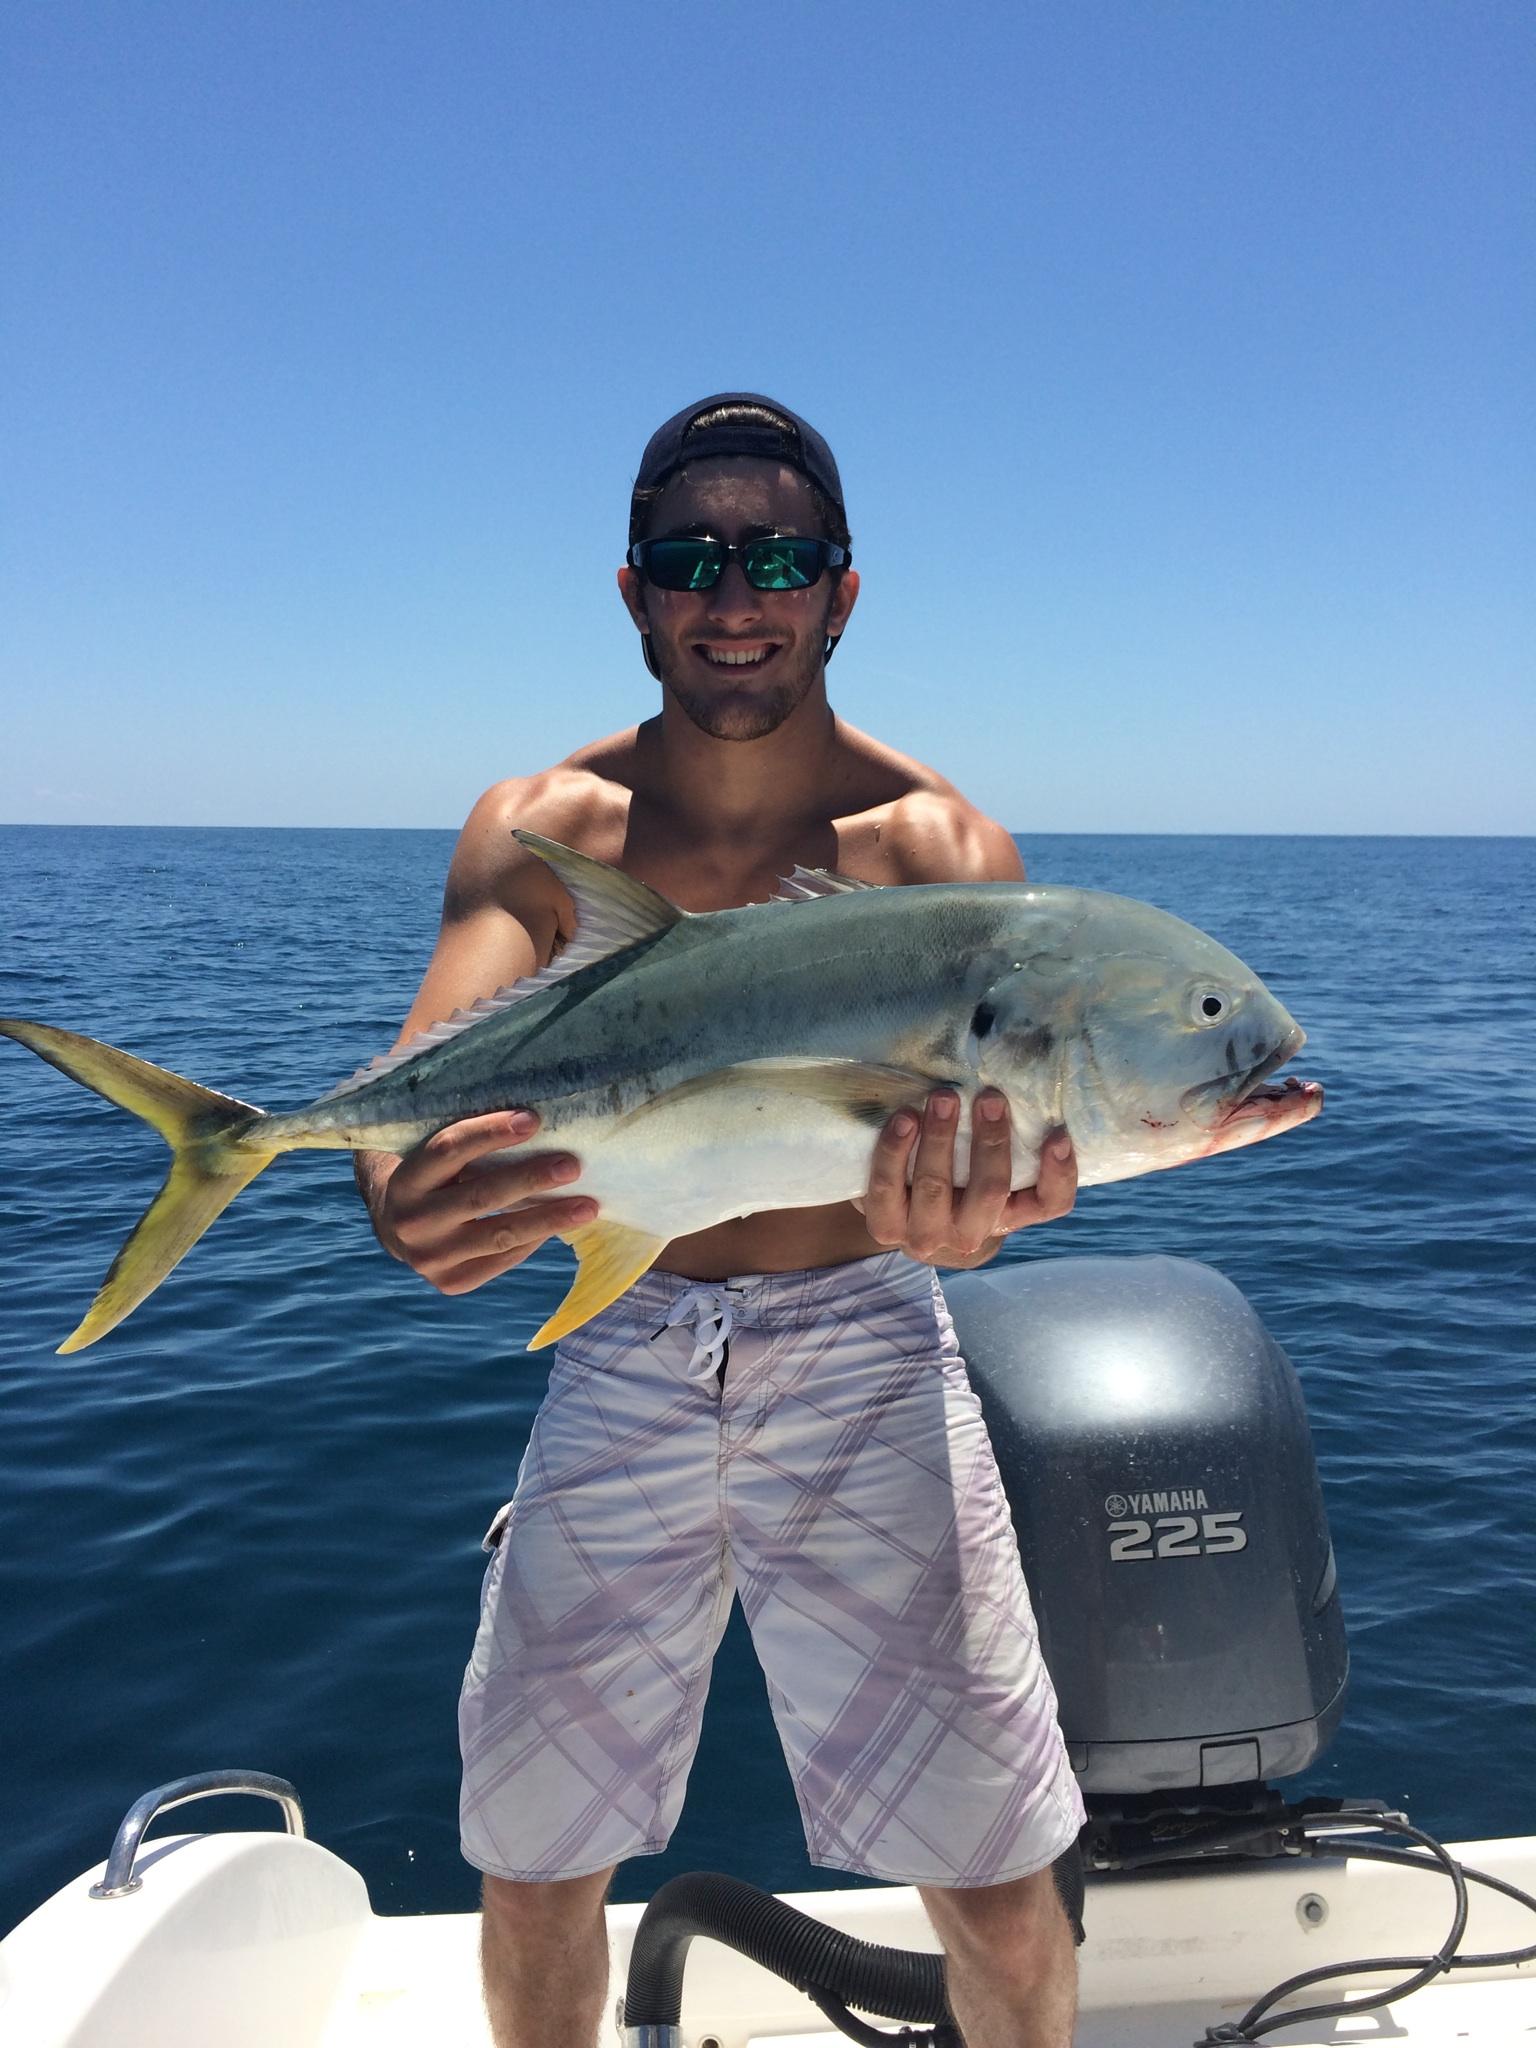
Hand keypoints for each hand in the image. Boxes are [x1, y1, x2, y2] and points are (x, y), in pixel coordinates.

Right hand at [368, 1110, 597, 1295]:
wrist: (396, 1224)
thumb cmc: (431, 1171)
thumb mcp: (430, 1148)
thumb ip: (464, 1129)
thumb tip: (524, 1083)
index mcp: (404, 1178)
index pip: (448, 1149)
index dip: (490, 1132)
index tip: (533, 1118)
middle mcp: (411, 1221)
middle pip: (479, 1195)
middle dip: (530, 1179)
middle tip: (574, 1164)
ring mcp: (429, 1258)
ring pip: (498, 1234)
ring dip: (548, 1218)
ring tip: (589, 1205)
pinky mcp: (450, 1283)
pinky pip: (501, 1260)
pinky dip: (533, 1240)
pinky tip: (560, 1224)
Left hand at [860, 1089, 1076, 1267]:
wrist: (903, 1216)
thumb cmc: (958, 1179)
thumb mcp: (989, 1167)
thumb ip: (1012, 1138)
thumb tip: (1026, 1084)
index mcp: (1009, 1216)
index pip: (1050, 1203)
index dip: (1060, 1173)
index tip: (1059, 1134)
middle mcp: (972, 1235)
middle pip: (990, 1191)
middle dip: (991, 1142)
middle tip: (989, 1098)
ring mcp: (927, 1236)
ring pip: (936, 1188)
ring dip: (940, 1139)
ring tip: (943, 1098)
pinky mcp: (885, 1226)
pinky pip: (886, 1186)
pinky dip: (894, 1150)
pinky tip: (904, 1118)